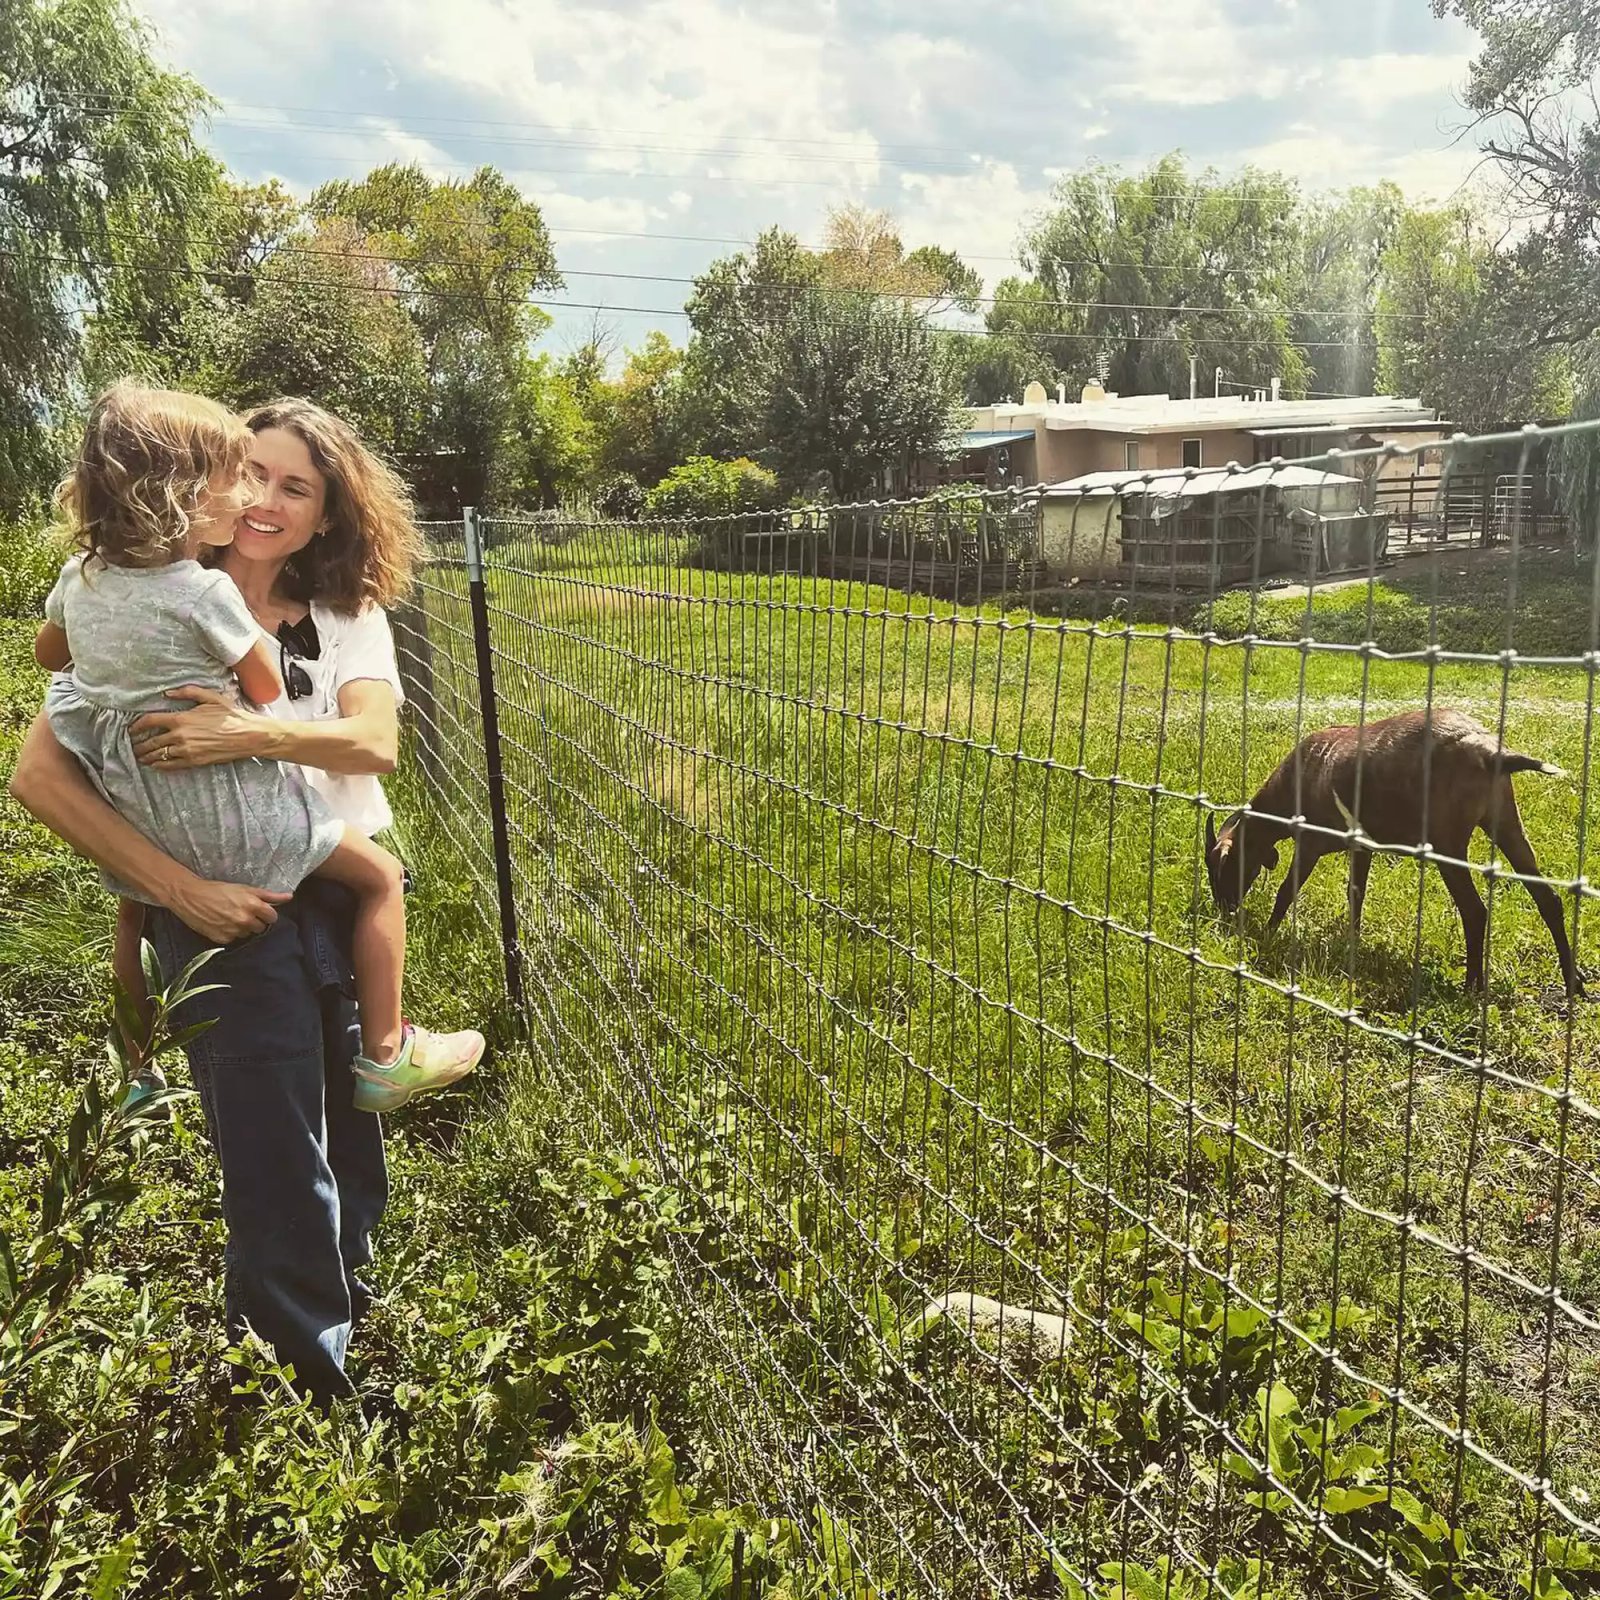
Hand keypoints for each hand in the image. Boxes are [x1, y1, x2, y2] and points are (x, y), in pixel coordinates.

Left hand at [131, 687, 273, 769]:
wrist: (248, 736)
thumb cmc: (231, 715)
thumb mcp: (211, 697)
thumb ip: (187, 692)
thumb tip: (168, 693)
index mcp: (181, 718)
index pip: (149, 722)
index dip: (136, 726)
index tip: (131, 729)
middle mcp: (179, 736)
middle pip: (150, 741)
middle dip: (138, 744)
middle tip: (132, 746)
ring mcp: (186, 750)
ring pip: (158, 755)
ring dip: (146, 756)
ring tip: (140, 757)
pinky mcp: (194, 761)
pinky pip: (170, 765)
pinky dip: (159, 766)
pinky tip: (155, 765)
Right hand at [166, 875, 293, 944]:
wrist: (190, 896)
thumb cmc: (219, 890)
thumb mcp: (245, 888)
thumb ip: (269, 895)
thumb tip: (289, 896)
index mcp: (253, 905)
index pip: (272, 917)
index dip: (267, 914)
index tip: (260, 911)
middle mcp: (245, 920)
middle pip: (261, 927)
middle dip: (255, 921)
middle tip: (242, 912)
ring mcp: (233, 931)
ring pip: (247, 934)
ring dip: (242, 928)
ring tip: (230, 916)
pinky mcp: (222, 939)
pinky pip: (233, 939)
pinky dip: (230, 933)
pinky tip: (222, 923)